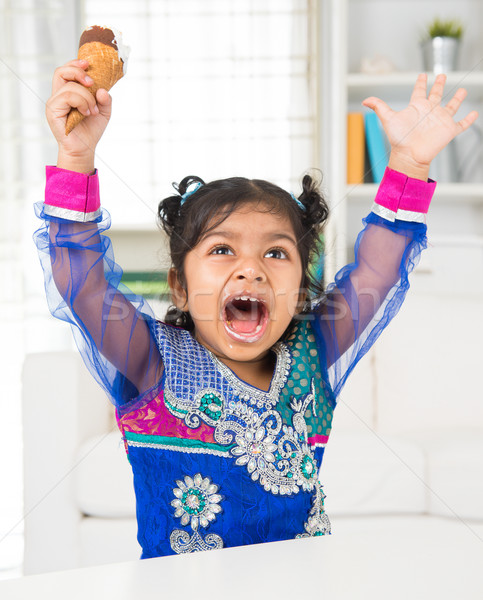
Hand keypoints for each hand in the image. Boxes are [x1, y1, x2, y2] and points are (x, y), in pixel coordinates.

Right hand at [45, 59, 112, 172]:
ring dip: (86, 96)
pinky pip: (67, 97)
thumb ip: (105, 99)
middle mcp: (58, 96)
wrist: (85, 149)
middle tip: (92, 83)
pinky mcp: (53, 111)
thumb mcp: (104, 112)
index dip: (75, 64)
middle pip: (61, 71)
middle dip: (78, 72)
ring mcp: (54, 103)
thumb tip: (102, 90)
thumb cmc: (90, 130)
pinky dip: (81, 102)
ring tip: (93, 110)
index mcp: (68, 92)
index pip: (66, 71)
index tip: (88, 64)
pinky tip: (86, 112)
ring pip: (69, 86)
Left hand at [362, 73, 478, 179]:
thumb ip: (379, 107)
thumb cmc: (399, 139)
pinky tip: (474, 113)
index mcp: (417, 107)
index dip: (421, 83)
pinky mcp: (449, 130)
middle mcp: (429, 112)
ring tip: (463, 90)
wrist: (410, 155)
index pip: (419, 91)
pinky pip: (462, 124)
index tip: (422, 75)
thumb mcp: (388, 119)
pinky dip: (468, 119)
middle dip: (439, 85)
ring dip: (458, 99)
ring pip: (452, 106)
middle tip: (442, 75)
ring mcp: (440, 120)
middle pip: (436, 95)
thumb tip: (365, 99)